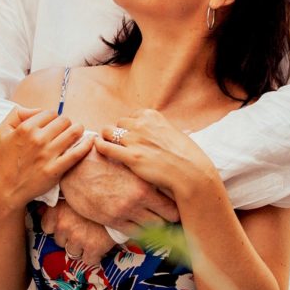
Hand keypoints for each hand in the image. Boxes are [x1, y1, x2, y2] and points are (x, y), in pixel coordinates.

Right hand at [0, 106, 89, 209]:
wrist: (8, 188)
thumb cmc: (7, 158)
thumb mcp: (2, 131)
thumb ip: (16, 113)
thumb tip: (37, 110)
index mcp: (25, 128)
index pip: (51, 113)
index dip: (53, 118)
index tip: (52, 126)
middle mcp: (37, 139)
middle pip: (64, 121)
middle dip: (66, 124)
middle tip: (64, 131)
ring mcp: (47, 155)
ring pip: (73, 132)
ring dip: (78, 131)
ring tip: (76, 134)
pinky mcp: (55, 169)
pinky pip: (77, 153)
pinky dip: (87, 144)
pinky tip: (90, 140)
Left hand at [40, 200, 116, 267]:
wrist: (121, 200)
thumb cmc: (99, 195)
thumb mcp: (75, 193)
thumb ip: (62, 203)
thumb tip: (50, 209)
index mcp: (57, 210)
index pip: (47, 228)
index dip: (58, 228)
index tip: (67, 225)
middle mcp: (64, 225)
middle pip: (60, 241)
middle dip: (70, 238)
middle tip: (83, 229)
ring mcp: (77, 237)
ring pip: (73, 252)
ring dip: (81, 247)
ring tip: (92, 236)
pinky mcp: (93, 247)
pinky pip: (89, 260)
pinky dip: (95, 256)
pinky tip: (100, 245)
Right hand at [61, 150, 177, 236]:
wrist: (76, 168)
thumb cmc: (104, 161)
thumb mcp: (128, 162)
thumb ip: (145, 172)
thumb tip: (163, 176)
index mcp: (145, 183)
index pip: (173, 202)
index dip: (176, 205)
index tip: (176, 204)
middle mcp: (138, 199)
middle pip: (167, 218)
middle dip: (169, 217)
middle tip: (168, 214)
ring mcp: (125, 212)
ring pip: (153, 227)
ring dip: (155, 225)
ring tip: (154, 219)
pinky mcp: (112, 220)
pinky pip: (135, 233)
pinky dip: (139, 230)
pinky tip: (138, 223)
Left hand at [94, 109, 217, 206]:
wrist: (191, 174)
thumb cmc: (185, 157)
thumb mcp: (173, 132)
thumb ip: (158, 129)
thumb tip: (150, 131)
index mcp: (152, 116)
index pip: (132, 117)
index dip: (130, 128)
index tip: (132, 138)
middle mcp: (142, 124)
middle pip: (119, 123)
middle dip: (119, 133)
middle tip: (122, 146)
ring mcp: (135, 140)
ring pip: (108, 132)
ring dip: (108, 139)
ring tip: (109, 148)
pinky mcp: (131, 157)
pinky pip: (105, 146)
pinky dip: (99, 146)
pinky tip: (98, 148)